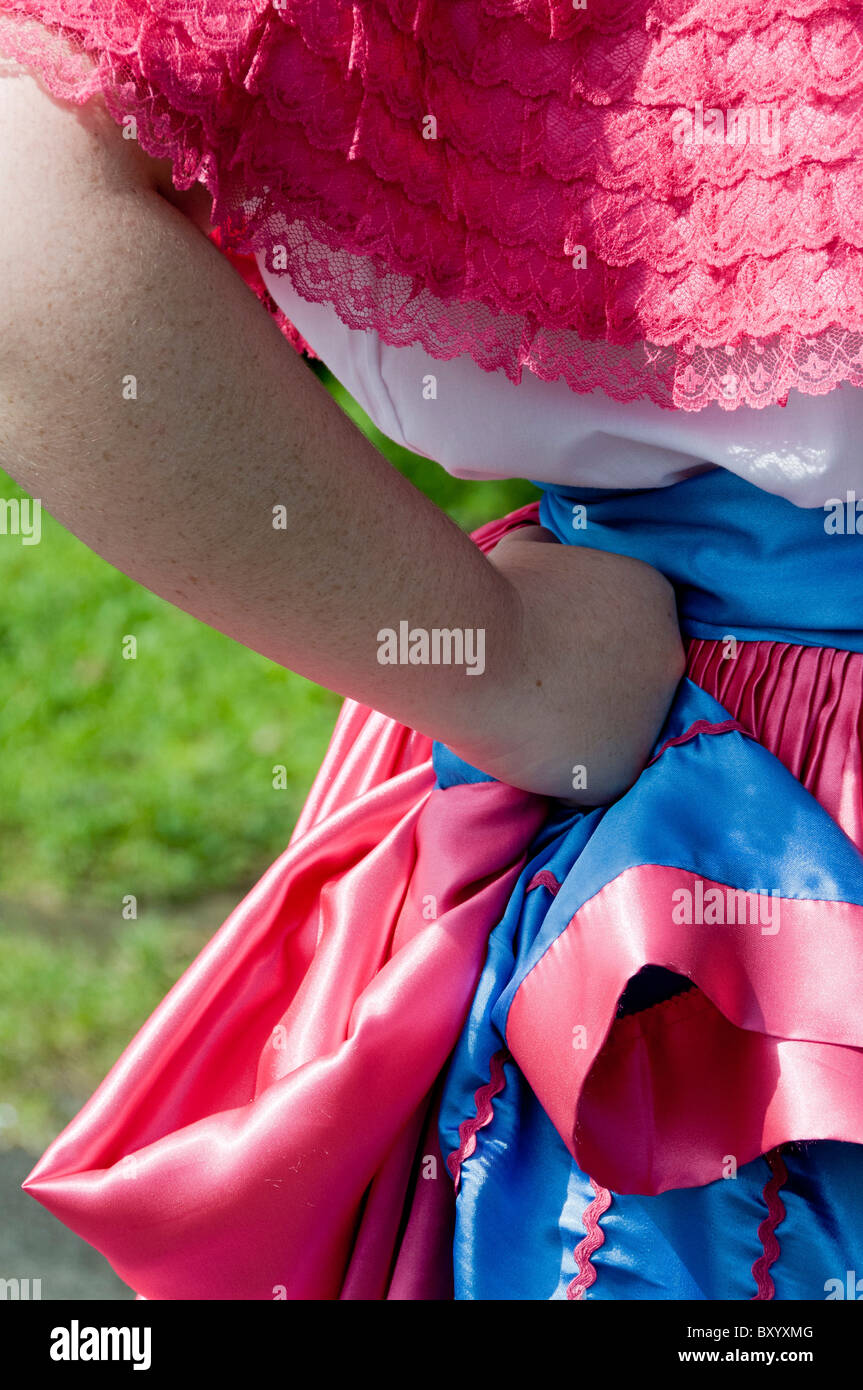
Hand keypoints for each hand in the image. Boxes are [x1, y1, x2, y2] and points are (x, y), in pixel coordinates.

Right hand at [464, 526, 684, 804]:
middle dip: (590, 689)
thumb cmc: (494, 593)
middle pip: (631, 685)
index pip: (633, 633)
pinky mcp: (620, 770)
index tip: (550, 653)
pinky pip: (593, 779)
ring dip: (580, 733)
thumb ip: (552, 553)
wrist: (478, 648)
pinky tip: (527, 754)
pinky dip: (564, 774)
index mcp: (656, 597)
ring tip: (528, 724)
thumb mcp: (530, 550)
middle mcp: (668, 657)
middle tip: (537, 691)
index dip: (588, 646)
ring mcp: (649, 718)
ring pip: (616, 734)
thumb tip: (544, 545)